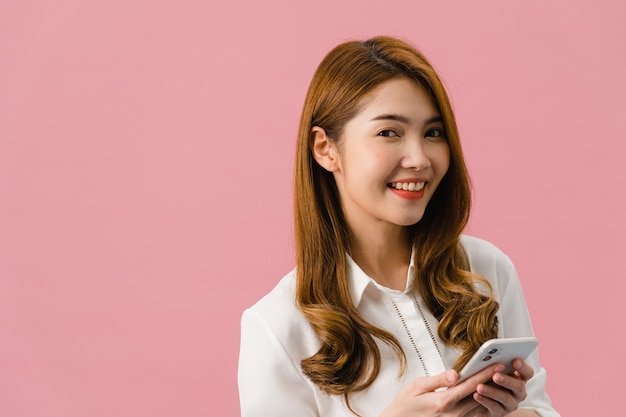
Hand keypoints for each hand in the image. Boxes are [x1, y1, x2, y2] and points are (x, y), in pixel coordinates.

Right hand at [380, 365, 504, 416]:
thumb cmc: (405, 405)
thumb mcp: (416, 387)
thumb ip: (438, 380)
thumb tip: (455, 373)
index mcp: (444, 401)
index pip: (470, 385)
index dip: (485, 374)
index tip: (497, 365)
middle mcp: (453, 414)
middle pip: (480, 396)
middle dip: (493, 382)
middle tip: (506, 370)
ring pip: (480, 407)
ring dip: (491, 393)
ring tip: (501, 381)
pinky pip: (474, 416)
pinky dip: (483, 405)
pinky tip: (488, 396)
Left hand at [471, 358, 533, 416]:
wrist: (476, 401)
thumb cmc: (485, 380)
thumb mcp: (488, 371)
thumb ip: (491, 364)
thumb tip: (486, 357)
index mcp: (518, 378)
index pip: (527, 372)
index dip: (523, 367)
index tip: (515, 361)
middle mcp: (518, 392)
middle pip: (519, 386)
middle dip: (507, 380)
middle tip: (495, 376)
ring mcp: (510, 404)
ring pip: (506, 398)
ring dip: (493, 392)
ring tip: (479, 387)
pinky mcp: (500, 413)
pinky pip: (495, 408)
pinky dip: (485, 401)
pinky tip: (476, 395)